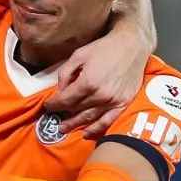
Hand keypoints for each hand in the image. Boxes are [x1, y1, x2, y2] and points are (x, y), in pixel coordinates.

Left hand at [43, 24, 149, 139]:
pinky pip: (108, 121)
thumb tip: (60, 90)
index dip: (54, 104)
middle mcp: (100, 95)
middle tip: (55, 117)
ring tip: (64, 128)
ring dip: (75, 123)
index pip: (65, 99)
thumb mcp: (78, 55)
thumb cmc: (104, 48)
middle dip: (63, 113)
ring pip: (89, 117)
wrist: (132, 46)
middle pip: (76, 109)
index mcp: (87, 82)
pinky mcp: (123, 103)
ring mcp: (113, 101)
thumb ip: (66, 73)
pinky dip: (96, 129)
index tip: (48, 106)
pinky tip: (86, 133)